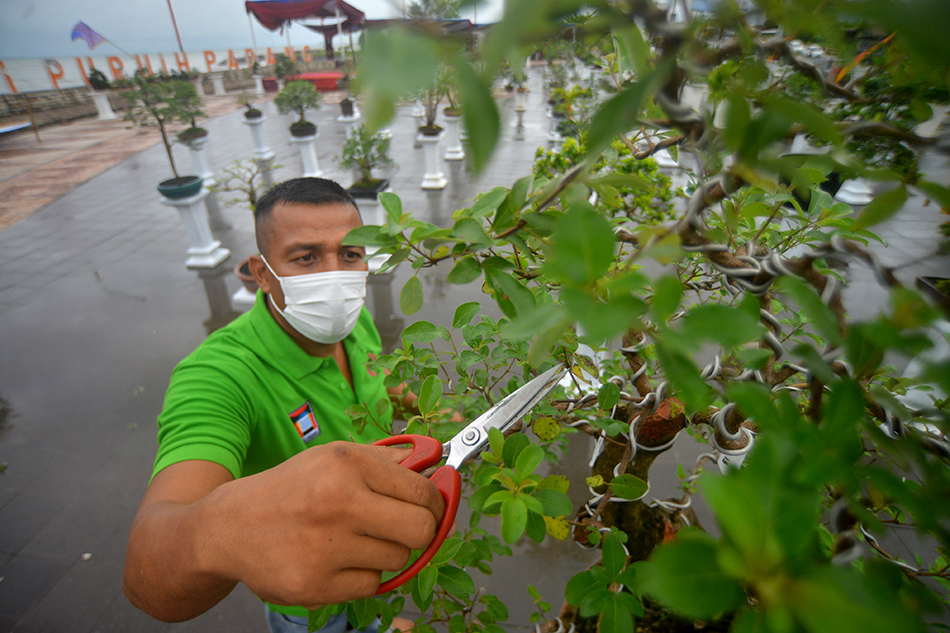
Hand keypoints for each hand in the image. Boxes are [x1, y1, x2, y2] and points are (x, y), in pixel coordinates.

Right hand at [202, 442, 445, 607]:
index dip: (436, 502)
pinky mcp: (315, 586)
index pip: (421, 491)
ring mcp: (326, 547)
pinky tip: (337, 560)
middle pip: (420, 530)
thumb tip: (435, 465)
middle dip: (421, 531)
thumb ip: (385, 461)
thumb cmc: (291, 489)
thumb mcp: (332, 459)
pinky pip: (372, 585)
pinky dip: (363, 575)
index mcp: (346, 465)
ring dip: (387, 552)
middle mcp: (337, 502)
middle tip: (404, 527)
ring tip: (357, 540)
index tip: (433, 507)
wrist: (228, 528)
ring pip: (398, 560)